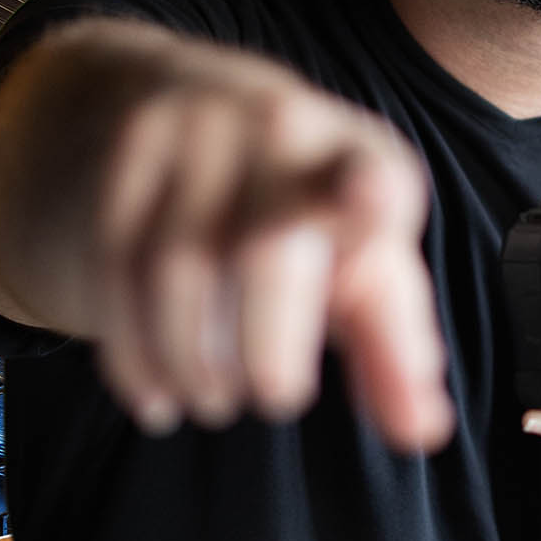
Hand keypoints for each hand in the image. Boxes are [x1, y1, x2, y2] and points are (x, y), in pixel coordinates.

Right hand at [81, 51, 448, 449]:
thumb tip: (421, 432)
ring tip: (211, 400)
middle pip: (262, 251)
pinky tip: (154, 393)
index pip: (372, 176)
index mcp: (361, 156)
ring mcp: (197, 128)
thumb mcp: (360, 266)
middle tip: (274, 398)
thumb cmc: (301, 211)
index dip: (370, 194)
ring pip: (175, 265)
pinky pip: (118, 263)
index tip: (373, 203)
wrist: (192, 108)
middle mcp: (281, 125)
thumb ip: (393, 351)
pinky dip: (133, 348)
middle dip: (265, 351)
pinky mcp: (129, 150)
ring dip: (190, 359)